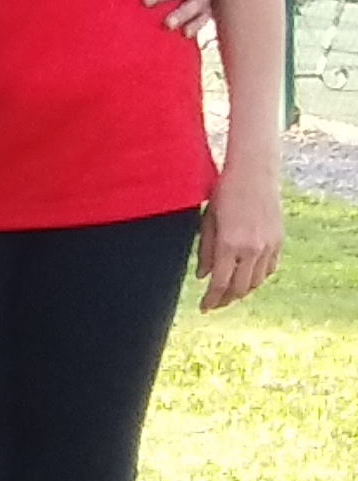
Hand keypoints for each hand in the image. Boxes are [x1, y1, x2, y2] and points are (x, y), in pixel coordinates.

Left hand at [196, 165, 282, 310]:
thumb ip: (204, 250)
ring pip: (256, 281)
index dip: (211, 299)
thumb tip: (202, 276)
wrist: (254, 173)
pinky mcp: (278, 241)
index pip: (219, 283)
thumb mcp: (207, 220)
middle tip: (214, 304)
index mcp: (229, 244)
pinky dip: (258, 278)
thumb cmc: (224, 192)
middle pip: (239, 287)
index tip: (203, 308)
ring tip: (229, 294)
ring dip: (242, 291)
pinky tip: (248, 279)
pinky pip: (269, 269)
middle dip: (225, 299)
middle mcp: (251, 249)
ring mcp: (268, 246)